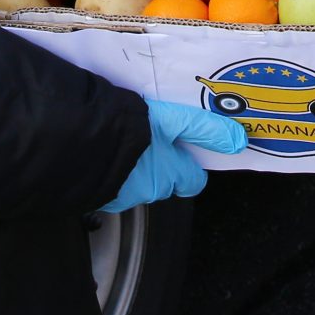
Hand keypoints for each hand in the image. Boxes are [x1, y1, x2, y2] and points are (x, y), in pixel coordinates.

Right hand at [100, 99, 247, 214]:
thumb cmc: (125, 126)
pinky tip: (99, 149)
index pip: (193, 181)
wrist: (75, 138)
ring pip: (136, 182)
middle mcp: (149, 190)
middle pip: (164, 181)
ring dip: (131, 167)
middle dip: (158, 164)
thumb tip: (240, 141)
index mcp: (170, 173)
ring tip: (119, 139)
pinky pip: (109, 182)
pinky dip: (107, 170)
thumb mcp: (170, 119)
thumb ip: (204, 130)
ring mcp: (120, 194)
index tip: (180, 147)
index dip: (189, 165)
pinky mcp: (94, 193)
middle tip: (147, 136)